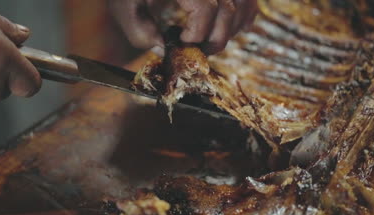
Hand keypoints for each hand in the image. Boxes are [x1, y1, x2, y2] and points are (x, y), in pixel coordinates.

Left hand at [108, 0, 256, 53]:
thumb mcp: (126, 5)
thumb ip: (140, 30)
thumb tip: (164, 49)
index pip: (205, 10)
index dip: (196, 34)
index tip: (181, 41)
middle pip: (228, 9)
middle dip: (217, 38)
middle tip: (201, 50)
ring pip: (244, 2)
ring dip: (233, 27)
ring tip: (214, 40)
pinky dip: (247, 11)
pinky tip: (240, 27)